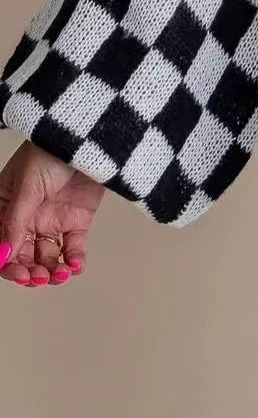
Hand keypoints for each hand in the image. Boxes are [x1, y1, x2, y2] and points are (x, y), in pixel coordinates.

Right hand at [0, 141, 104, 285]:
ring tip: (61, 275)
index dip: (6, 263)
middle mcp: (26, 218)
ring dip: (51, 272)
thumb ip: (16, 223)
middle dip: (29, 272)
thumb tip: (2, 257)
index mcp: (5, 208)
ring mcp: (51, 220)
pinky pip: (72, 249)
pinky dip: (74, 262)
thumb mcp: (27, 188)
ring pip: (46, 258)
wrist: (89, 139)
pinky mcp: (77, 221)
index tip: (19, 274)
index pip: (1, 244)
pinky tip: (75, 266)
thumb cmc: (50, 153)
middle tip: (39, 278)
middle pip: (22, 256)